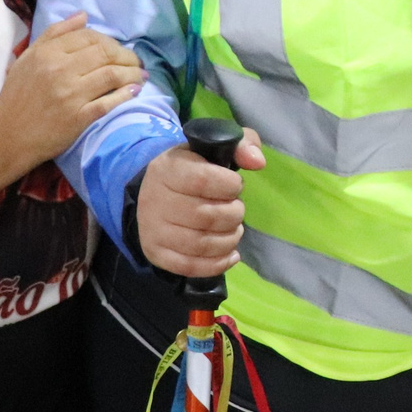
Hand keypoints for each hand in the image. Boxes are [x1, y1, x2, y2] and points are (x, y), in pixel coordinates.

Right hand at [0, 14, 144, 173]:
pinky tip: (134, 91)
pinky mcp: (78, 118)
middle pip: (107, 54)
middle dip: (127, 56)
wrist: (5, 135)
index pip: (91, 37)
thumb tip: (83, 16)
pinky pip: (109, 102)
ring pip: (112, 75)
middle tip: (136, 63)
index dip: (111, 42)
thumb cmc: (17, 95)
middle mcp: (61, 70)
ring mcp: (71, 95)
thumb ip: (55, 34)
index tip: (118, 50)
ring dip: (133, 74)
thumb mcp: (29, 58)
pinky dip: (126, 95)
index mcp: (48, 53)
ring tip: (140, 76)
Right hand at [136, 124, 266, 276]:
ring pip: (202, 244)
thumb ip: (241, 144)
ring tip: (233, 229)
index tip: (234, 185)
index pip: (204, 180)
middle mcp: (155, 200)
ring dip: (230, 239)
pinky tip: (229, 252)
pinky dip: (218, 263)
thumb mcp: (213, 148)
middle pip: (208, 216)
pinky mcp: (157, 254)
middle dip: (234, 214)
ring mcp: (154, 230)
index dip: (230, 185)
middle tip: (235, 209)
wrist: (153, 194)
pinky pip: (192, 267)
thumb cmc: (191, 169)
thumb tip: (258, 162)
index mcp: (168, 168)